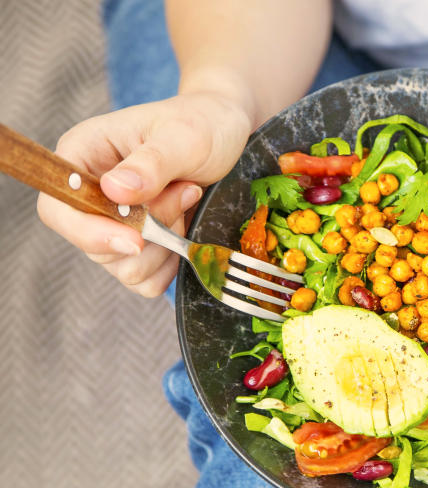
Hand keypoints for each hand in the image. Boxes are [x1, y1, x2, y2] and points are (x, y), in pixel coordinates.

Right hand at [37, 91, 252, 296]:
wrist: (225, 131)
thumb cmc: (202, 123)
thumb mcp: (183, 136)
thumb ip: (151, 164)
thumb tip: (115, 192)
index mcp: (81, 156)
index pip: (56, 209)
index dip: (89, 232)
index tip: (136, 239)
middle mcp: (90, 193)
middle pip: (94, 246)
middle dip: (149, 232)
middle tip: (186, 192)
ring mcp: (113, 222)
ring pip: (122, 267)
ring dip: (165, 245)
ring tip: (188, 199)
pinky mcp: (140, 243)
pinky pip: (144, 279)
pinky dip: (170, 265)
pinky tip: (187, 231)